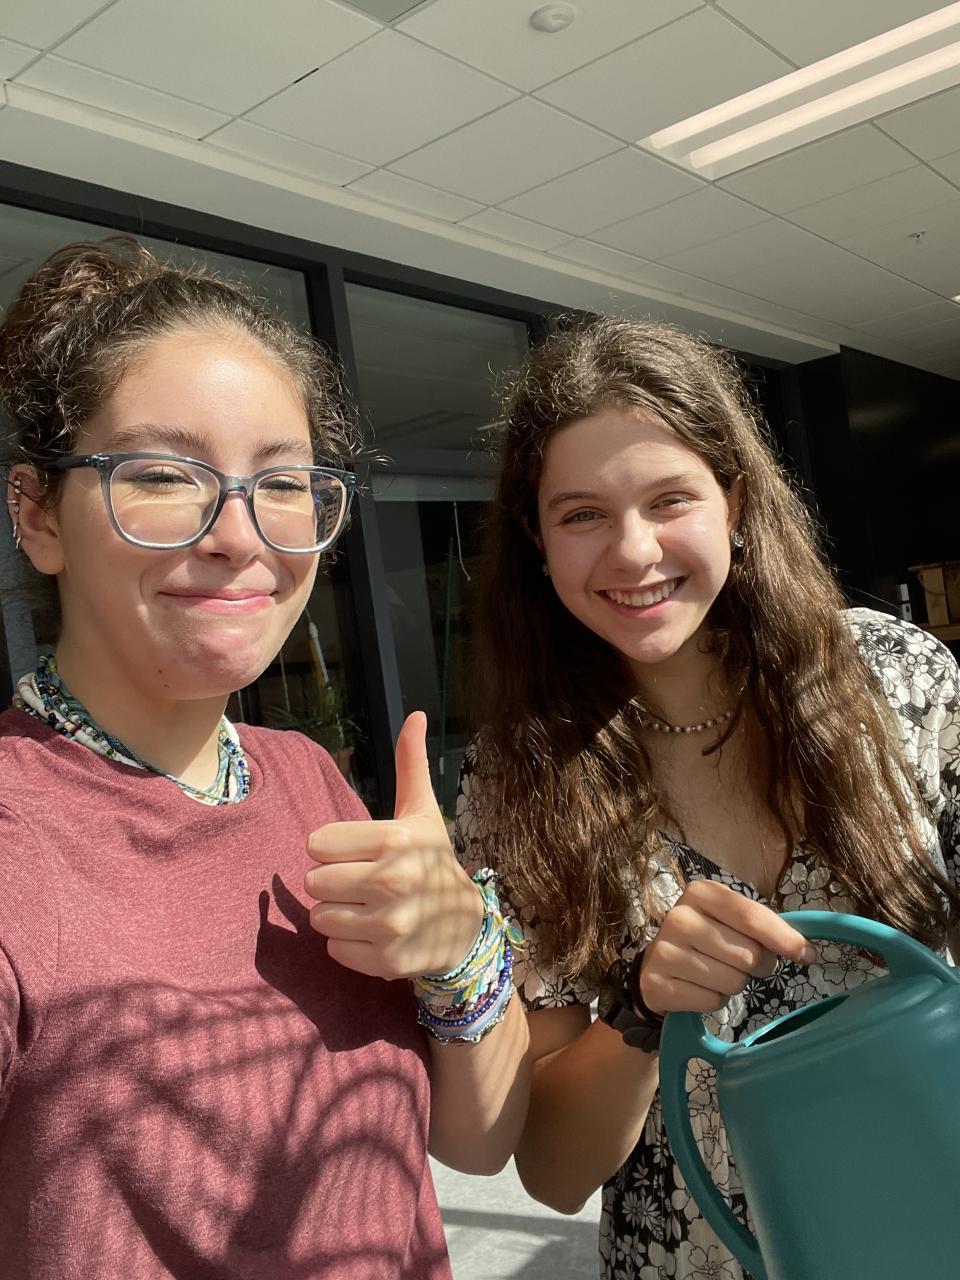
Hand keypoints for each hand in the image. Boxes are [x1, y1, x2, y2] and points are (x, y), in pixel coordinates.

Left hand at [304, 712, 483, 979]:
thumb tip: (416, 713)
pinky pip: (333, 950)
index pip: (317, 842)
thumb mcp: (423, 813)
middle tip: (363, 883)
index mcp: (394, 839)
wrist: (467, 929)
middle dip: (334, 882)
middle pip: (313, 881)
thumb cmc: (433, 862)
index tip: (360, 854)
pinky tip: (375, 934)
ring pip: (319, 917)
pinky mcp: (386, 960)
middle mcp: (392, 881)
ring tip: (368, 909)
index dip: (334, 849)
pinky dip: (348, 945)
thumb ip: (410, 764)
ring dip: (338, 914)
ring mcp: (389, 923)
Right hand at [638, 879, 816, 1015]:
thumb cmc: (706, 937)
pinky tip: (699, 987)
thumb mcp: (729, 919)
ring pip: (733, 982)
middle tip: (742, 962)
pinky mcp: (657, 984)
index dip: (785, 938)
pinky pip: (712, 1001)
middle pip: (748, 954)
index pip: (753, 917)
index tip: (807, 955)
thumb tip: (807, 950)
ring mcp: (665, 952)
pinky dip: (714, 1000)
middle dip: (757, 965)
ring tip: (715, 972)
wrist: (657, 965)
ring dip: (734, 984)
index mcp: (700, 893)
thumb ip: (765, 927)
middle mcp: (679, 917)